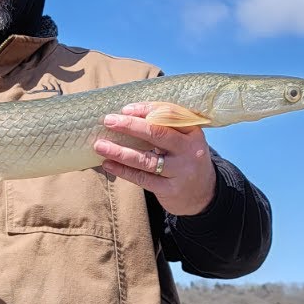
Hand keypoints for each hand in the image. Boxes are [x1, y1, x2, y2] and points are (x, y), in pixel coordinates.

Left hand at [94, 103, 216, 215]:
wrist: (203, 195)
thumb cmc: (185, 159)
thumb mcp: (184, 140)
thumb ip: (164, 127)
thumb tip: (126, 114)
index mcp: (193, 132)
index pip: (169, 114)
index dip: (146, 109)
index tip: (125, 109)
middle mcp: (189, 150)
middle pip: (157, 133)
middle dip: (130, 126)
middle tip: (108, 121)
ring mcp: (181, 171)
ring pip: (146, 159)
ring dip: (120, 151)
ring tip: (100, 145)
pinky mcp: (170, 190)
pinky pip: (142, 179)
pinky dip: (123, 170)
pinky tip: (108, 164)